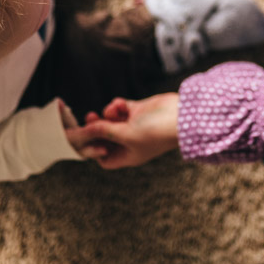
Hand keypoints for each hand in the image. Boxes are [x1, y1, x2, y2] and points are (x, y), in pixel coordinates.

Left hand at [65, 93, 180, 168]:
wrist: (180, 116)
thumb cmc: (156, 132)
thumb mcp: (126, 134)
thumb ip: (104, 131)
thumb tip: (83, 131)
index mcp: (127, 155)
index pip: (104, 158)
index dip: (93, 150)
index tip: (86, 139)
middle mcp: (129, 142)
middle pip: (105, 138)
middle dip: (97, 128)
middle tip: (90, 118)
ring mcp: (133, 126)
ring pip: (111, 120)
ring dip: (108, 114)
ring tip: (114, 110)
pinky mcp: (138, 111)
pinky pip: (120, 108)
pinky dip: (117, 105)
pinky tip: (122, 104)